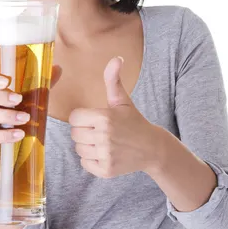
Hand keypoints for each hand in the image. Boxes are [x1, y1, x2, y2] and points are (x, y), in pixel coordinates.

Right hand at [0, 66, 62, 188]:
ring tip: (25, 118)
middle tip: (19, 99)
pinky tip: (18, 135)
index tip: (7, 81)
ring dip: (6, 116)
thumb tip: (58, 68)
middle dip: (1, 96)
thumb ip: (38, 85)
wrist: (2, 148)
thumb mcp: (25, 100)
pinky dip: (3, 135)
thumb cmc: (11, 117)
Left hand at [69, 57, 155, 178]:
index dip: (82, 118)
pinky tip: (105, 154)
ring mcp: (106, 155)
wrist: (152, 148)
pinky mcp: (106, 170)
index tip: (95, 119)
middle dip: (85, 132)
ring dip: (87, 146)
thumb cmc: (134, 122)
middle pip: (75, 134)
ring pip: (78, 149)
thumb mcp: (123, 101)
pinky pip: (85, 164)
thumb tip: (116, 58)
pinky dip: (92, 161)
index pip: (74, 118)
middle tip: (100, 131)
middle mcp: (104, 136)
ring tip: (103, 142)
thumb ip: (113, 80)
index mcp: (105, 117)